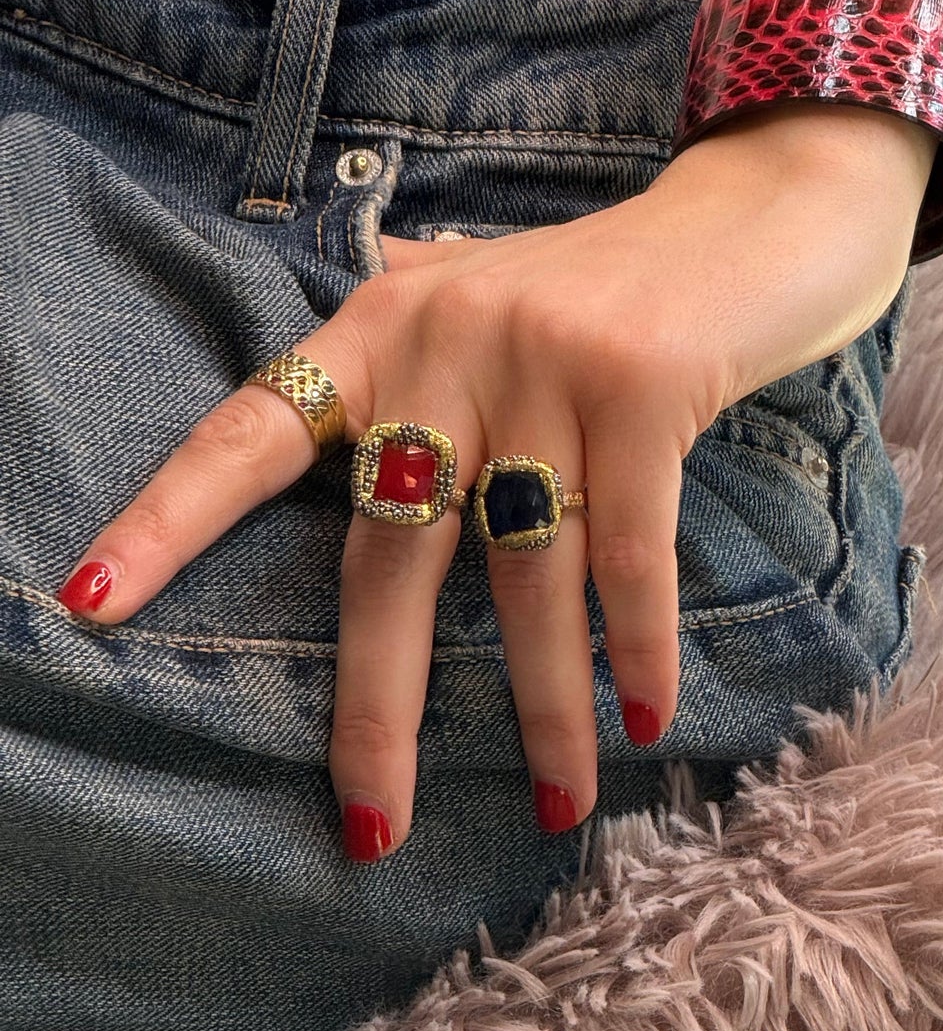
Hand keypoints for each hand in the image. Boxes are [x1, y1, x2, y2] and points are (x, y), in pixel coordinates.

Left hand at [51, 102, 934, 858]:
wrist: (763, 207)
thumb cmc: (621, 276)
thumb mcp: (494, 288)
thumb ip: (416, 341)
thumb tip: (338, 407)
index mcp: (388, 320)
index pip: (254, 428)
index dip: (170, 519)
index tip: (90, 608)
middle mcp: (447, 337)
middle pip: (385, 552)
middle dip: (379, 704)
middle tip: (372, 823)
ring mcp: (544, 358)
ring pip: (518, 573)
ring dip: (542, 707)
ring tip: (556, 802)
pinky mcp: (641, 382)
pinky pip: (623, 553)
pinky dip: (633, 647)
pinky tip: (644, 716)